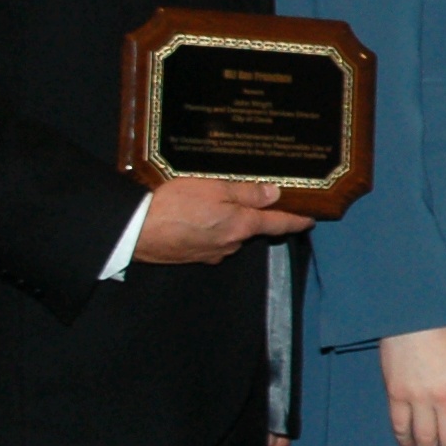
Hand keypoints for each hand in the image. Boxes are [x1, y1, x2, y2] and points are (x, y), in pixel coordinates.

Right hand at [134, 178, 311, 264]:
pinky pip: (210, 241)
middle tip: (243, 196)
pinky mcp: (193, 257)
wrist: (135, 231)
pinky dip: (209, 229)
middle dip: (251, 215)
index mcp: (241, 226)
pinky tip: (195, 217)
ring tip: (211, 203)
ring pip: (230, 235)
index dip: (296, 221)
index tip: (310, 219)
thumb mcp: (214, 188)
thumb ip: (245, 193)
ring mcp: (211, 253)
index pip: (279, 224)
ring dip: (226, 221)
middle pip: (252, 229)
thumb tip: (274, 195)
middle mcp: (231, 244)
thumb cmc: (175, 205)